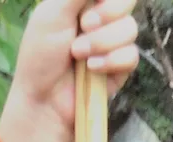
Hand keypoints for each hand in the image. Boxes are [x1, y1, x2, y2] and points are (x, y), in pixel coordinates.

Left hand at [10, 0, 139, 136]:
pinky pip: (131, 55)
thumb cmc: (40, 55)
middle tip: (84, 25)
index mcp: (84, 0)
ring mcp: (112, 42)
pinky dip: (110, 61)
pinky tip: (92, 70)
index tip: (93, 6)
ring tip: (78, 55)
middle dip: (107, 12)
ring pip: (130, 28)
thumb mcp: (54, 10)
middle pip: (127, 1)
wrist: (44, 100)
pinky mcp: (120, 68)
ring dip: (102, 42)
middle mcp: (101, 17)